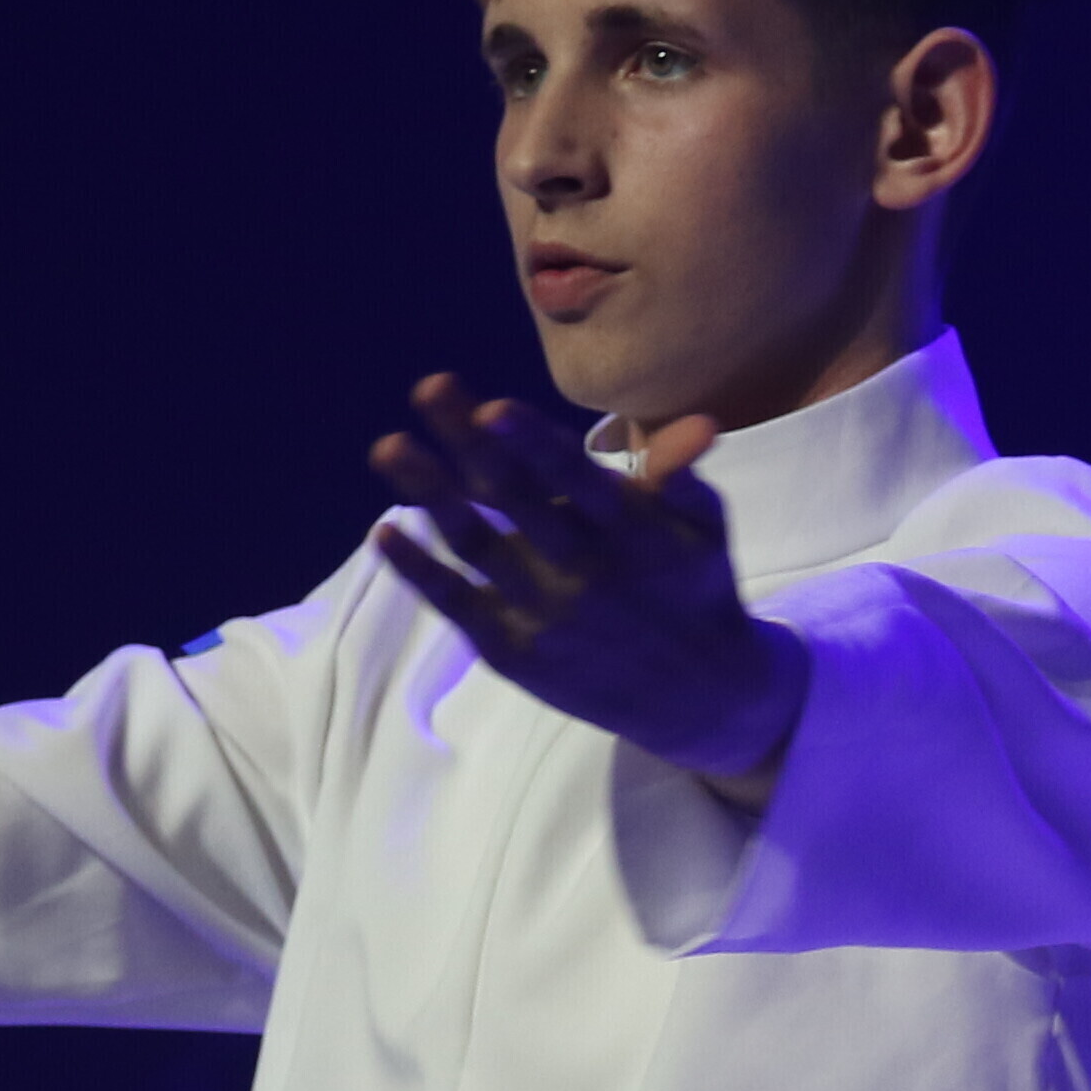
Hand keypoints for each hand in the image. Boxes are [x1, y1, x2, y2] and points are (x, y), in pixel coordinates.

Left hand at [368, 374, 810, 784]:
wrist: (697, 702)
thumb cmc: (695, 591)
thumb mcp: (705, 533)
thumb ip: (682, 481)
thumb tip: (699, 427)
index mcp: (631, 534)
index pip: (576, 480)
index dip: (533, 445)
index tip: (492, 408)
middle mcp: (582, 573)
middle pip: (514, 500)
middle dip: (468, 444)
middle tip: (427, 388)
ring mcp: (542, 615)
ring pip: (476, 547)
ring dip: (430, 496)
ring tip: (389, 447)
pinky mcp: (513, 652)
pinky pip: (458, 606)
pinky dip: (420, 571)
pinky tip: (385, 531)